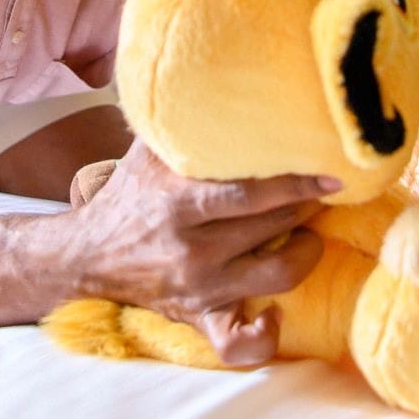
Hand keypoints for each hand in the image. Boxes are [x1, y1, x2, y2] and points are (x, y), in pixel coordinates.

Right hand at [66, 139, 335, 365]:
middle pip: (272, 230)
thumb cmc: (129, 194)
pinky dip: (262, 336)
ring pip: (274, 279)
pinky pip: (237, 344)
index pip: (250, 197)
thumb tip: (210, 74)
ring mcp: (197, 290)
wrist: (86, 254)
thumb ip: (183, 122)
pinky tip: (276, 311)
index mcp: (179, 205)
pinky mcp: (196, 319)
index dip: (296, 186)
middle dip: (305, 209)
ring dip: (304, 255)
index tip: (332, 177)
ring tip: (309, 235)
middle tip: (321, 192)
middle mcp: (191, 251)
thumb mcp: (148, 152)